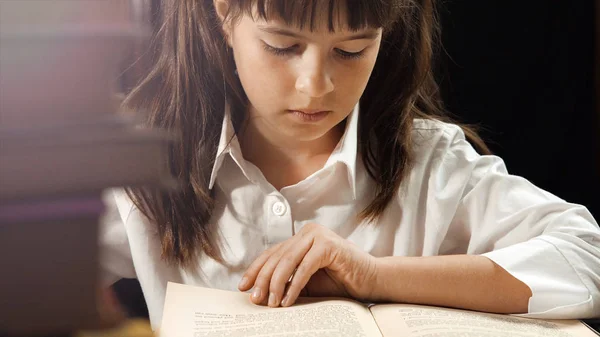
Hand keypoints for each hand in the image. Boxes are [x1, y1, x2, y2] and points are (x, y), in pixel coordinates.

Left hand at [237, 223, 377, 307]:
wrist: (372, 281)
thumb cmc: (341, 282)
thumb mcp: (307, 281)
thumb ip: (288, 281)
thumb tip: (261, 293)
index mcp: (301, 237)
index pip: (272, 253)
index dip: (256, 270)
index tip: (243, 286)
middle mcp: (308, 232)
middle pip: (276, 257)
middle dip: (263, 280)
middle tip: (255, 299)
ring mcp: (318, 235)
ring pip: (287, 261)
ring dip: (276, 285)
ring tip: (270, 303)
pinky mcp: (328, 245)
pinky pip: (304, 268)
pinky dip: (294, 286)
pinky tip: (287, 301)